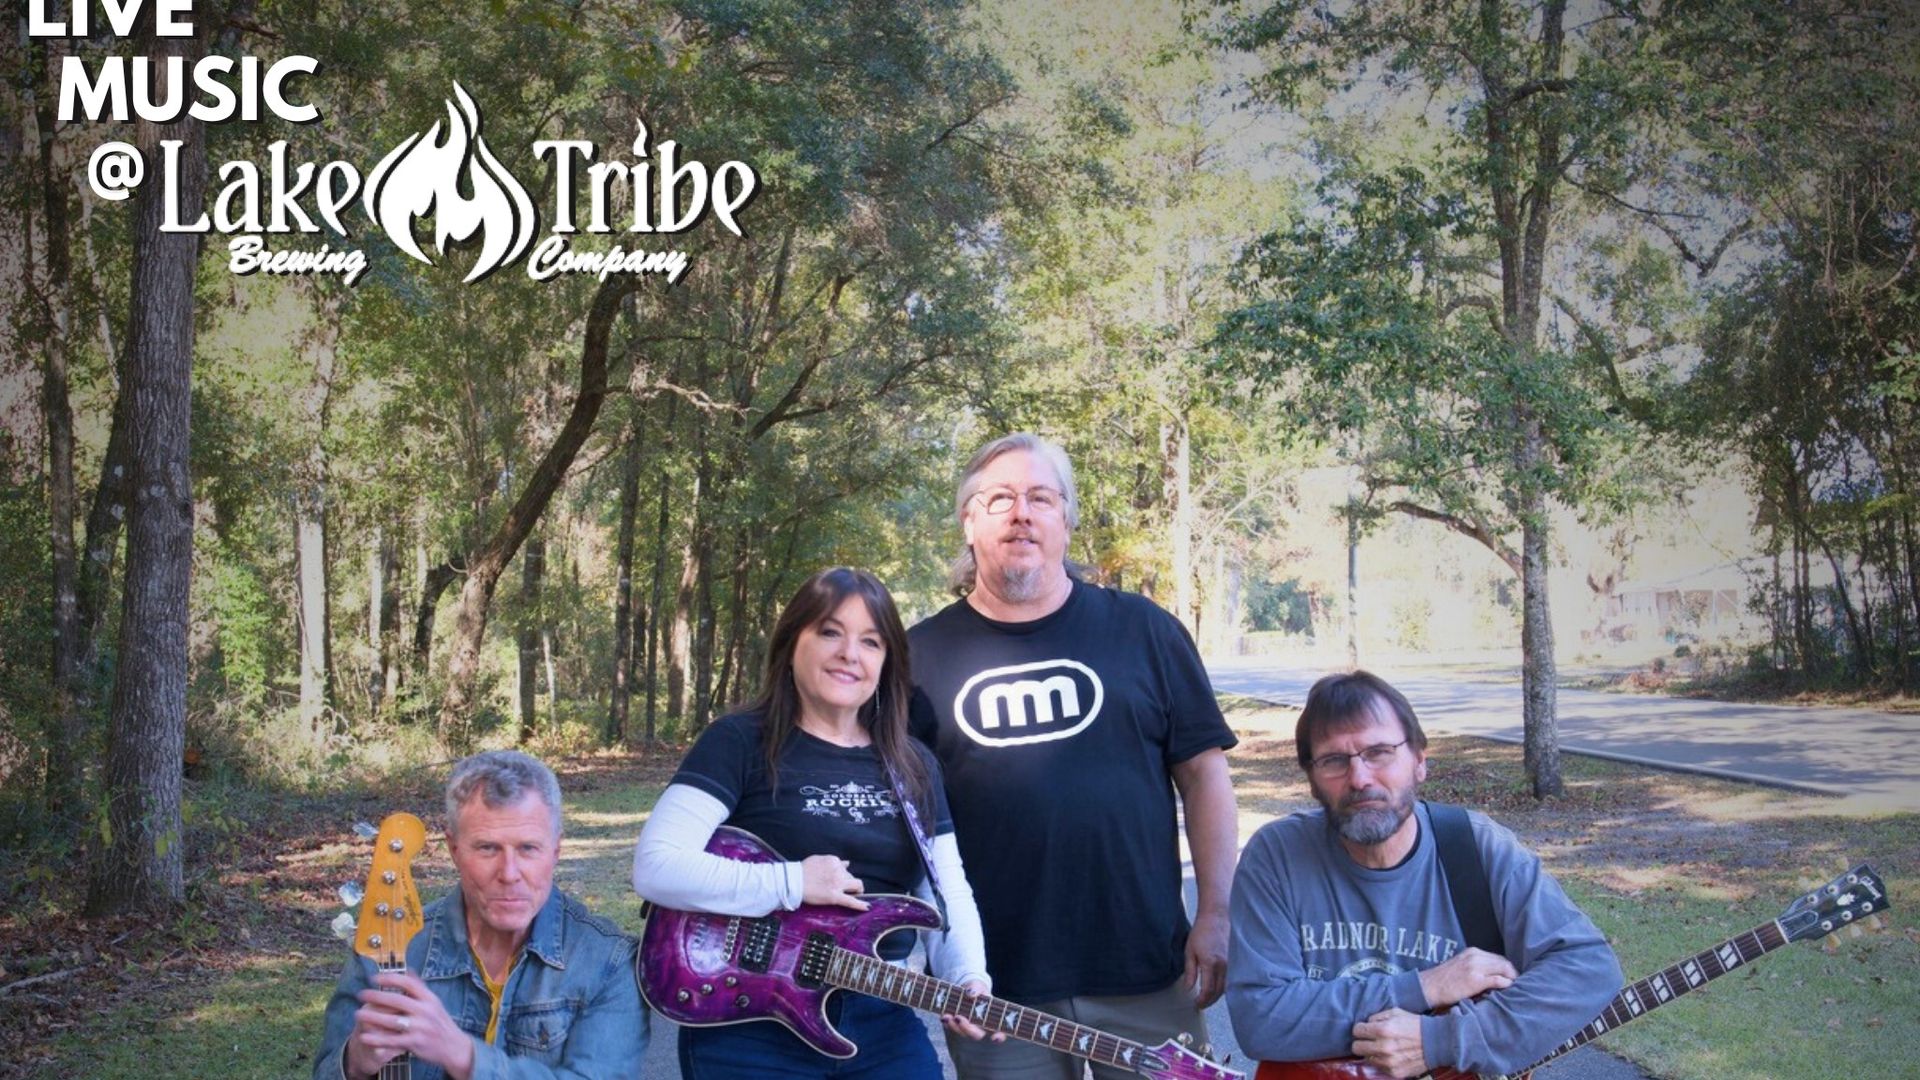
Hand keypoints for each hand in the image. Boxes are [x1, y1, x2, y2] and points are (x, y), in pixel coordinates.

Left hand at [345, 971, 475, 1079]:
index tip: (374, 978)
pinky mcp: (414, 1043)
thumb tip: (408, 970)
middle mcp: (425, 1010)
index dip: (389, 979)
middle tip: (361, 994)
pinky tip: (363, 1036)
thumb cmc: (440, 1022)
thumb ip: (420, 988)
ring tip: (357, 1014)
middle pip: (397, 1000)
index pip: (408, 983)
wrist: (454, 1046)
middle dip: (376, 996)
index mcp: (429, 998)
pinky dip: (376, 1039)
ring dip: (372, 1017)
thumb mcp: (434, 1002)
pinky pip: (391, 1040)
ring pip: (391, 1021)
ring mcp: (420, 1027)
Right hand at [801, 855, 868, 910]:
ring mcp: (837, 884)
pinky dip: (860, 904)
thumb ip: (833, 861)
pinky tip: (867, 907)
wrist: (793, 881)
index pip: (845, 868)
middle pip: (852, 877)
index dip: (844, 875)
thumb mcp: (818, 860)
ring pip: (857, 886)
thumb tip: (846, 863)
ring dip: (857, 890)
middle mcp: (838, 871)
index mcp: (834, 862)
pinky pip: (851, 901)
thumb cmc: (802, 870)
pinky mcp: (834, 897)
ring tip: (855, 894)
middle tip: (847, 889)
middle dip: (850, 883)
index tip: (841, 880)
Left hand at [940, 980, 1005, 1042]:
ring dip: (954, 1027)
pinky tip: (944, 1016)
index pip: (1000, 1031)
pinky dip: (948, 1023)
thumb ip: (976, 988)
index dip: (999, 1037)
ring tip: (947, 1016)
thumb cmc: (976, 988)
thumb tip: (971, 994)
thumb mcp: (978, 985)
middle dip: (968, 1029)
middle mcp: (981, 1025)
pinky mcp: (957, 1025)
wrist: (963, 988)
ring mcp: (969, 1027)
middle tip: (959, 1018)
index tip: (994, 1037)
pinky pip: (953, 1028)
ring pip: (963, 1033)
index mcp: (992, 1017)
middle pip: (977, 1035)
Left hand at [1182, 909, 1228, 1007]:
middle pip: (1219, 992)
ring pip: (1228, 987)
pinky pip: (1233, 979)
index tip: (1196, 1004)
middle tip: (1201, 1004)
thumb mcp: (1190, 951)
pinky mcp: (1238, 960)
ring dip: (1218, 995)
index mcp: (1211, 963)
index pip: (1208, 990)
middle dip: (1210, 1001)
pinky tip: (1219, 987)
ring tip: (1209, 997)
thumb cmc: (1202, 931)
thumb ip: (1190, 972)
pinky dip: (1226, 986)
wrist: (1217, 916)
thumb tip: (1189, 988)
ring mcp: (1233, 963)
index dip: (1202, 1000)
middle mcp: (1225, 965)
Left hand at [1351, 1007, 1426, 1078]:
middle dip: (1361, 1042)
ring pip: (1366, 1059)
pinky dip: (1382, 1061)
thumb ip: (1376, 1017)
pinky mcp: (1394, 1072)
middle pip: (1356, 1048)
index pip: (1356, 1031)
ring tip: (1383, 1047)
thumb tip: (1365, 1024)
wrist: (1435, 1042)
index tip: (1365, 1029)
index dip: (1360, 1029)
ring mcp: (1388, 1062)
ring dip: (1372, 1053)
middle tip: (1369, 1040)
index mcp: (1382, 1030)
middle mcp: (1383, 1047)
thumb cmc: (1414, 1025)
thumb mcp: (1395, 1012)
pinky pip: (1379, 1067)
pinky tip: (1391, 1055)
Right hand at [1416, 946, 1515, 1008]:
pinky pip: (1498, 980)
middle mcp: (1475, 956)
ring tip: (1514, 988)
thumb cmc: (1444, 980)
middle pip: (1504, 962)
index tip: (1511, 978)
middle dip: (1513, 973)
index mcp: (1472, 952)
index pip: (1498, 957)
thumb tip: (1494, 975)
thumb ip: (1476, 966)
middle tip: (1517, 985)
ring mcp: (1475, 967)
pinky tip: (1507, 990)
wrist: (1429, 986)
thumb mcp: (1460, 965)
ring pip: (1504, 969)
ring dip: (1512, 979)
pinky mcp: (1475, 980)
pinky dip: (1506, 984)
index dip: (1507, 968)